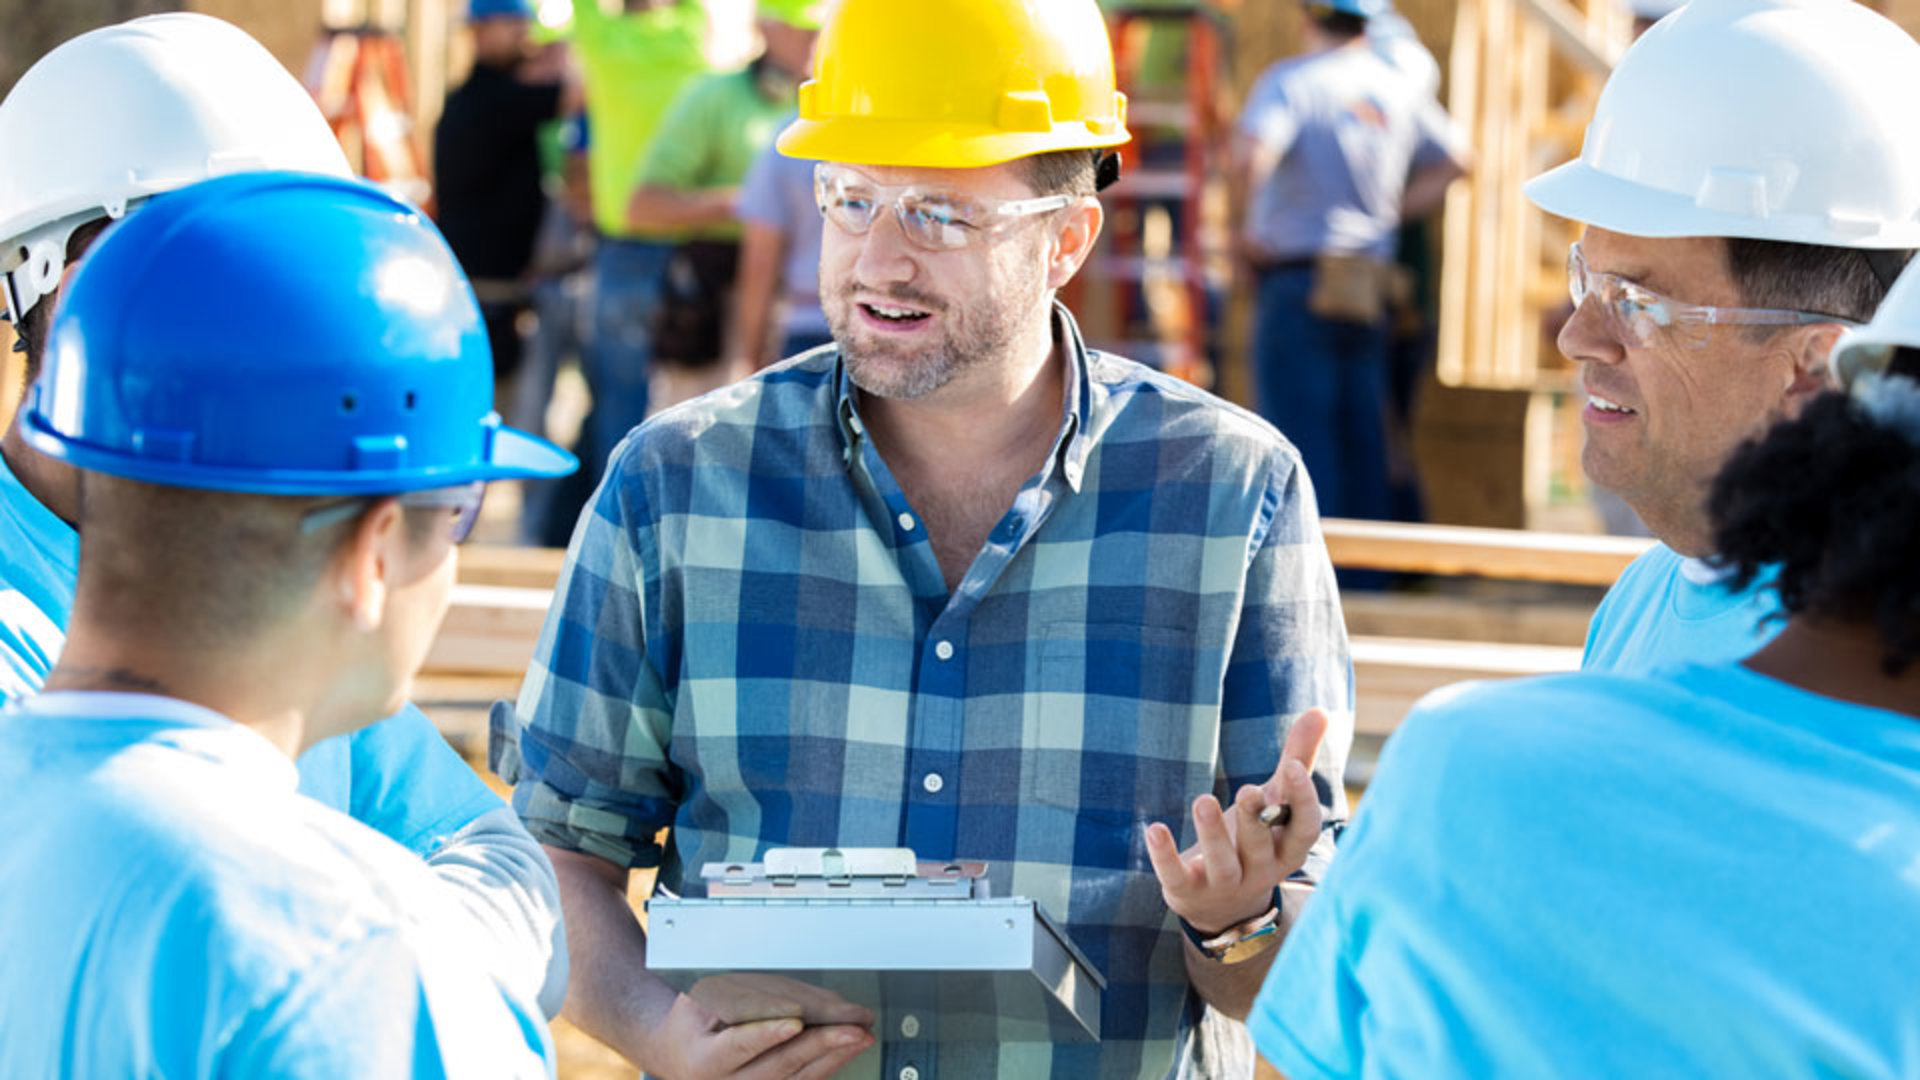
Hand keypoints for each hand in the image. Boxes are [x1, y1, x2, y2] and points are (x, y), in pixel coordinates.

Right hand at [650, 974, 874, 1078]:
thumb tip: (798, 1004)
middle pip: (778, 1067)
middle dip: (819, 1045)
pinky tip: (848, 1048)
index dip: (767, 1034)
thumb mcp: (706, 1002)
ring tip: (861, 1034)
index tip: (794, 1022)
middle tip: (851, 1028)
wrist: (681, 1055)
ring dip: (835, 1056)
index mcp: (703, 1060)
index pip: (737, 1046)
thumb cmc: (695, 1022)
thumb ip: (749, 1002)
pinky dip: (830, 1064)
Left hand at [1144, 708, 1330, 936]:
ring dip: (1212, 834)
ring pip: (1223, 864)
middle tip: (1247, 790)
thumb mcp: (1274, 802)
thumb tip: (1321, 711)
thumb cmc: (1255, 840)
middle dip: (1255, 819)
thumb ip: (1297, 758)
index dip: (1302, 801)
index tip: (1293, 768)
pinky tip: (1154, 828)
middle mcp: (1261, 871)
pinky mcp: (1188, 892)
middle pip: (1262, 847)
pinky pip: (1177, 877)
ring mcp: (1225, 885)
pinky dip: (1165, 855)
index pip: (1304, 829)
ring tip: (1202, 800)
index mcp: (1286, 848)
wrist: (1222, 908)